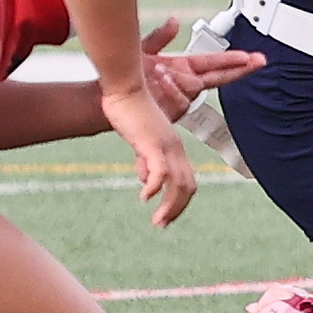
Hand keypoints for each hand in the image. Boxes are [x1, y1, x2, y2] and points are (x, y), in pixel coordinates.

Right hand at [102, 82, 198, 226]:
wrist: (125, 87)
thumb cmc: (130, 110)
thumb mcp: (140, 139)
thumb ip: (144, 158)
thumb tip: (144, 179)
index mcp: (174, 147)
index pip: (186, 181)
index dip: (179, 202)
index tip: (166, 217)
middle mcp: (175, 148)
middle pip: (187, 187)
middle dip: (177, 210)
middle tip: (162, 225)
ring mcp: (166, 146)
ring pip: (177, 184)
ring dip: (169, 207)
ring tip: (157, 221)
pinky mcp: (152, 144)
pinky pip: (159, 172)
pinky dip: (154, 188)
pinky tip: (144, 198)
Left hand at [135, 16, 264, 121]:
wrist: (109, 98)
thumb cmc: (125, 77)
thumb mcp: (142, 51)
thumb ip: (160, 37)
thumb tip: (173, 21)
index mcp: (184, 68)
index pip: (215, 64)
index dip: (236, 62)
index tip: (255, 58)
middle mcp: (186, 84)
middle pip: (218, 77)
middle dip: (238, 69)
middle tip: (255, 61)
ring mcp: (179, 98)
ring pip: (193, 87)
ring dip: (182, 80)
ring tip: (161, 72)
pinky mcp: (170, 111)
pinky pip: (179, 100)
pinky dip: (171, 91)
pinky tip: (160, 81)